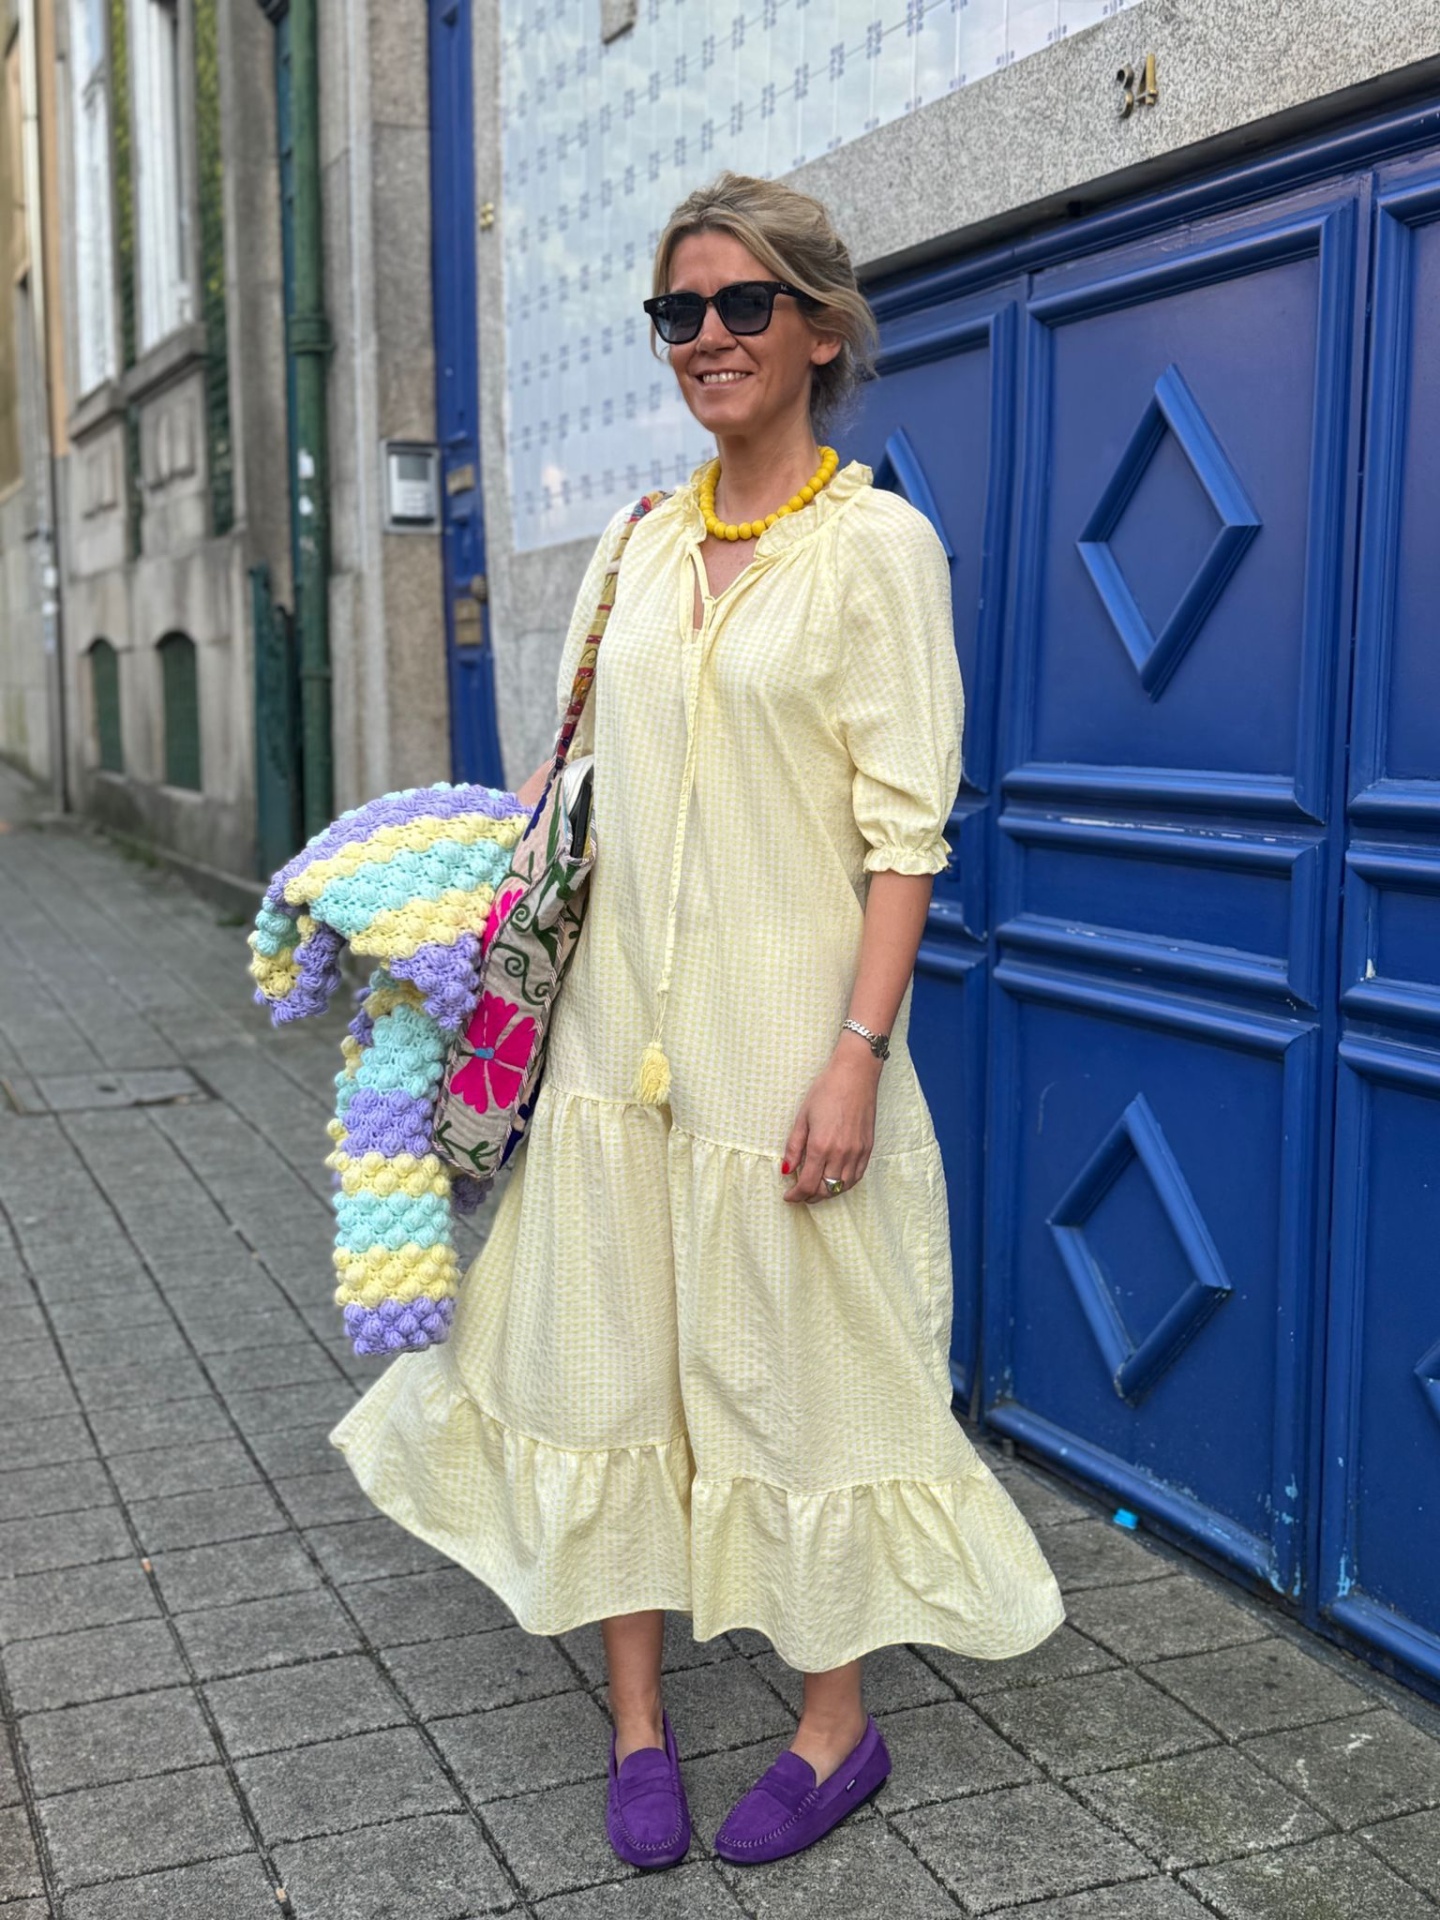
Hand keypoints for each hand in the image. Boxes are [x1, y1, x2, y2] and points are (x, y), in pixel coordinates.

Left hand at [781, 1037, 880, 1202]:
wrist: (855, 1075)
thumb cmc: (826, 1091)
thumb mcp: (802, 1117)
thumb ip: (794, 1147)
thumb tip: (786, 1171)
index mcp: (821, 1146)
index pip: (807, 1184)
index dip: (796, 1196)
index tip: (788, 1196)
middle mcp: (841, 1153)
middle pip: (825, 1190)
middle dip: (809, 1197)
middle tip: (799, 1194)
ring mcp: (857, 1152)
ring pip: (842, 1187)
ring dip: (827, 1193)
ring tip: (816, 1189)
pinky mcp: (868, 1148)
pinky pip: (857, 1177)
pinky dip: (844, 1184)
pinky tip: (835, 1181)